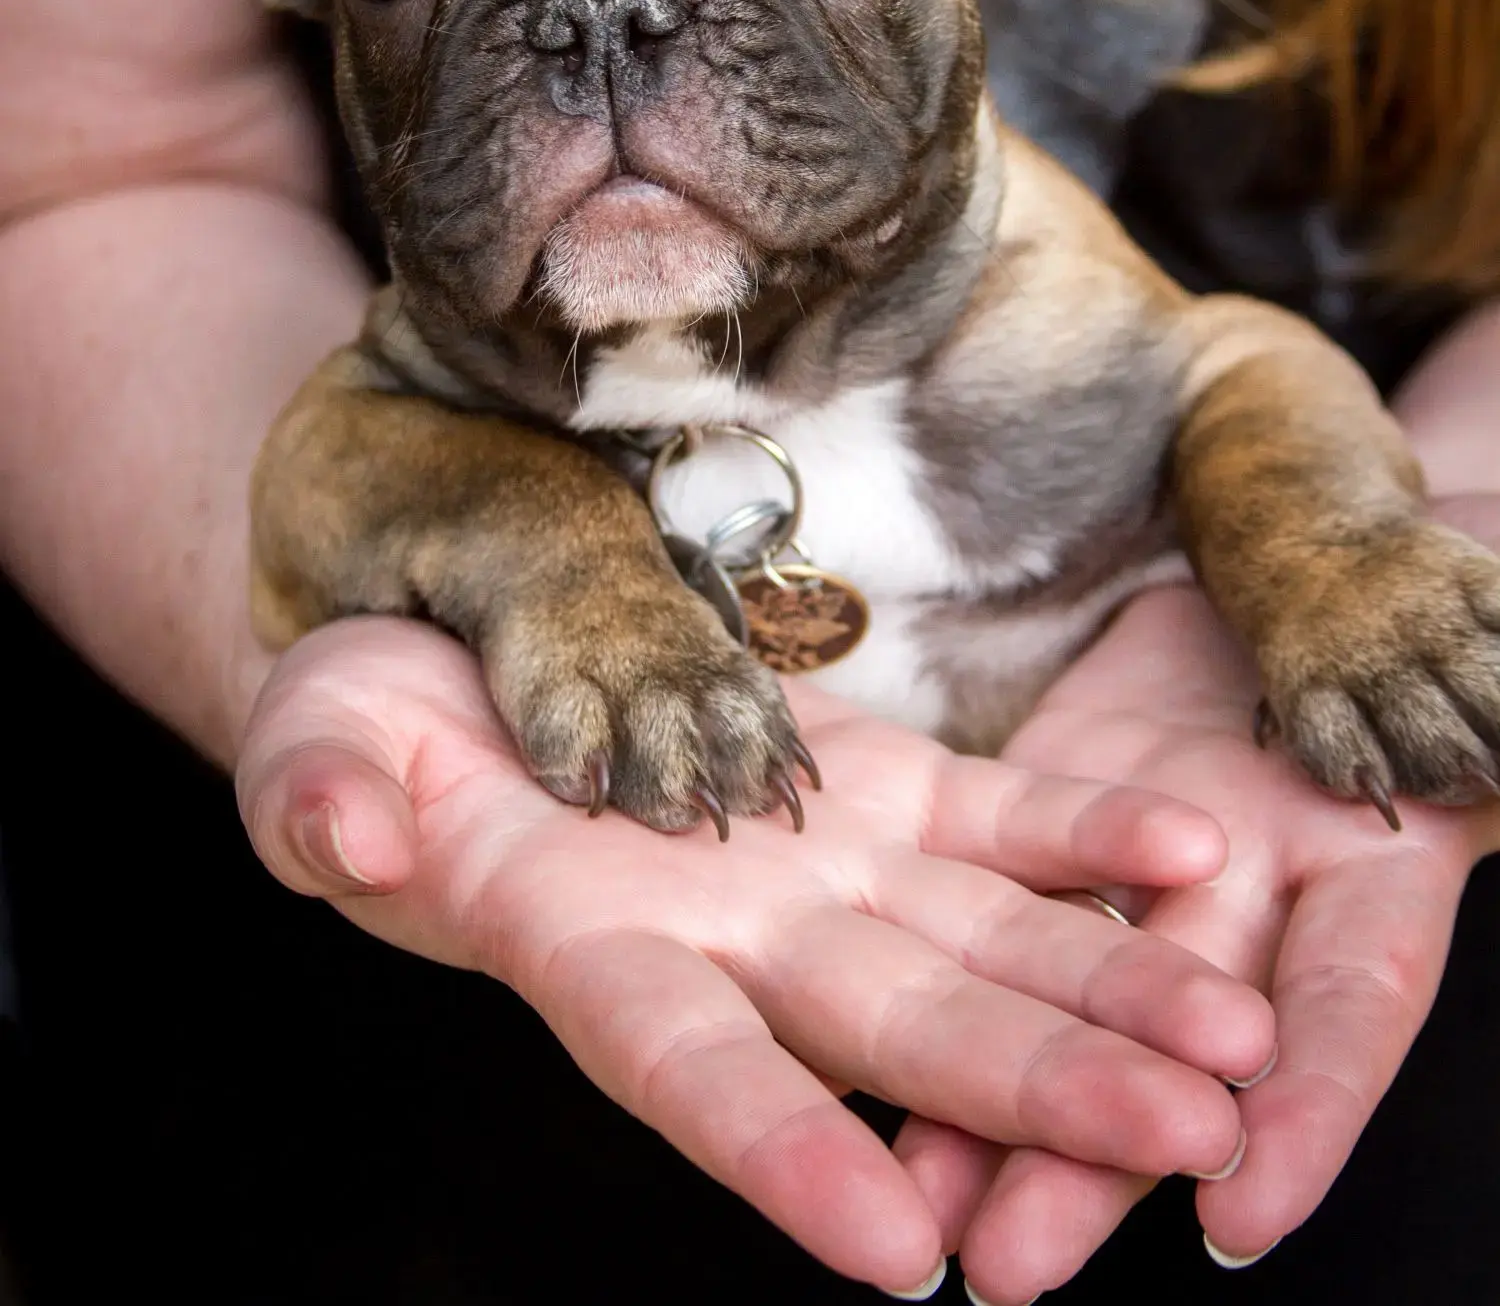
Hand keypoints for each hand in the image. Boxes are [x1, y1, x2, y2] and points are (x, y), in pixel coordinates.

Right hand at [236, 613, 1274, 1292]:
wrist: (474, 667)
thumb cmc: (367, 728)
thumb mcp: (312, 748)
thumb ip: (320, 795)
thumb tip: (351, 828)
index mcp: (582, 951)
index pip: (689, 1070)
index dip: (781, 1154)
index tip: (898, 1249)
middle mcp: (727, 939)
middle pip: (893, 1032)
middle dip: (1037, 1092)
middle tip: (1187, 1144)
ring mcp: (816, 867)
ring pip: (981, 948)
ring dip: (1114, 992)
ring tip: (1243, 1044)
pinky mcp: (874, 786)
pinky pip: (996, 824)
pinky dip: (1088, 845)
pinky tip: (1192, 860)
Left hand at [903, 568, 1499, 1304]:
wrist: (1300, 553)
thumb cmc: (1405, 618)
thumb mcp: (1458, 679)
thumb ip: (1482, 736)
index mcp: (1377, 868)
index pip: (1352, 1003)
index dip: (1308, 1109)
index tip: (1241, 1213)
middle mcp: (1263, 897)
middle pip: (1183, 1045)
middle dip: (1102, 1152)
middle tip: (1013, 1264)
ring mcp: (1158, 868)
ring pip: (1080, 999)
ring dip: (1000, 1105)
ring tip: (924, 1206)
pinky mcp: (1055, 815)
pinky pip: (1008, 904)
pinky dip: (953, 984)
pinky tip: (883, 1078)